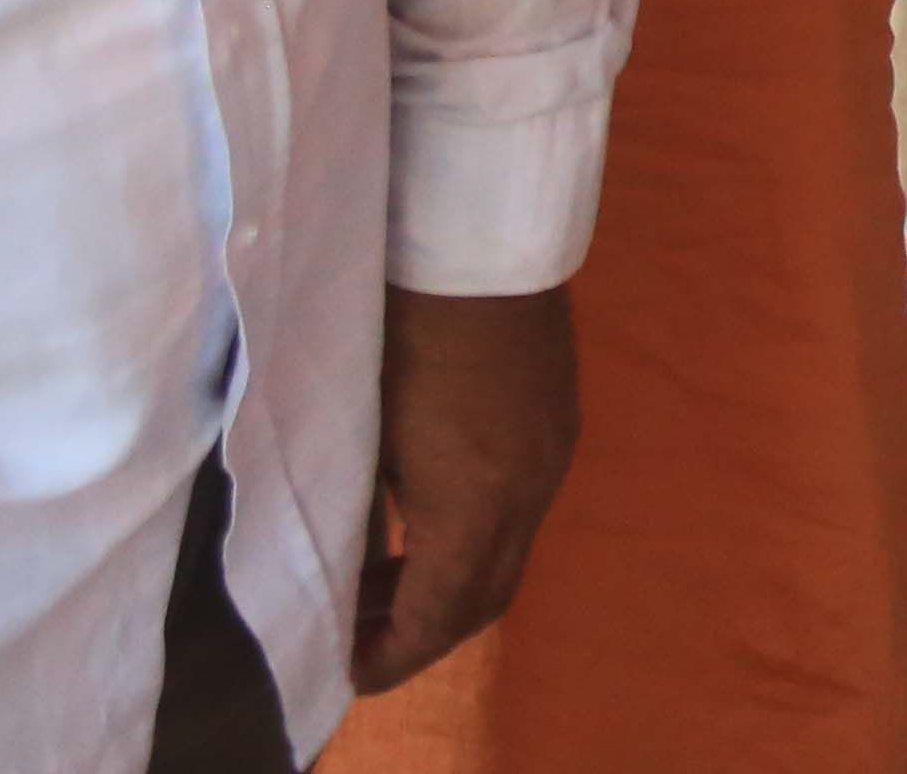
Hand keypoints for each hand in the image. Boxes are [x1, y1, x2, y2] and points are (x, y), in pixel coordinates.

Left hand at [352, 284, 575, 694]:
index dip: (391, 656)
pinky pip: (522, 510)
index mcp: (474, 505)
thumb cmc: (397, 331)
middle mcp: (529, 493)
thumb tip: (346, 567)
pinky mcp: (559, 422)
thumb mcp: (363, 435)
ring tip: (382, 578)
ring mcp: (553, 456)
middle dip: (422, 631)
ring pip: (508, 555)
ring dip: (449, 581)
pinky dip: (475, 537)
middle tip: (360, 635)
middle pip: (484, 600)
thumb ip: (361, 515)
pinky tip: (427, 517)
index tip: (347, 669)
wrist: (475, 237)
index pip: (437, 617)